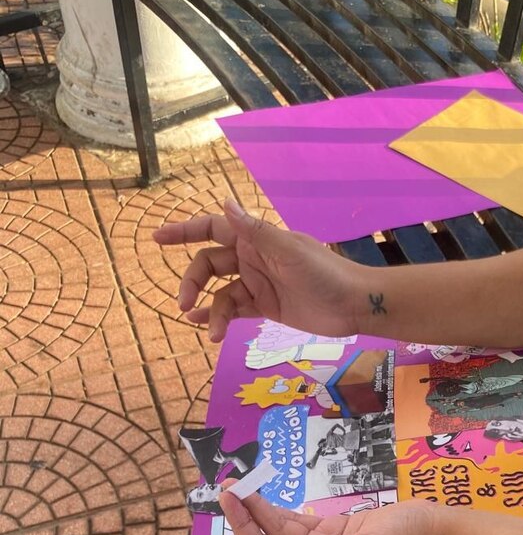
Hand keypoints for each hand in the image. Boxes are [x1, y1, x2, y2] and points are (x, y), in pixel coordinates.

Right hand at [153, 198, 369, 341]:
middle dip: (192, 281)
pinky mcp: (265, 307)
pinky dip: (219, 318)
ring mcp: (257, 283)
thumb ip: (255, 231)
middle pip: (208, 264)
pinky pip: (234, 310)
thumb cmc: (325, 272)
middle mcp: (252, 257)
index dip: (184, 231)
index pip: (212, 228)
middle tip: (184, 303)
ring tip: (210, 331)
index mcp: (256, 238)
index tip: (157, 238)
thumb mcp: (288, 251)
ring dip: (209, 310)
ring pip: (220, 293)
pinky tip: (209, 331)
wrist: (353, 304)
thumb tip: (224, 204)